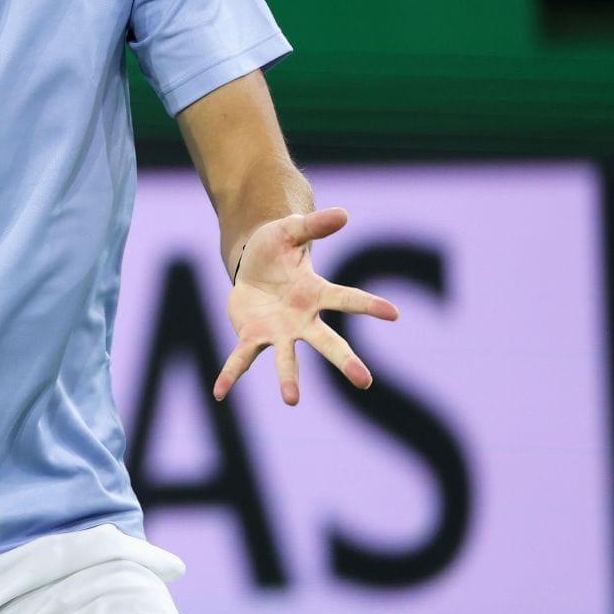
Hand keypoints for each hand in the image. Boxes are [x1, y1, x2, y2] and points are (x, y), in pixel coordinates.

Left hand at [214, 207, 398, 405]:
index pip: (346, 298)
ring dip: (289, 379)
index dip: (369, 305)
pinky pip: (240, 359)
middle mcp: (302, 319)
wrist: (251, 265)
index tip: (394, 313)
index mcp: (316, 293)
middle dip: (344, 361)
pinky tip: (219, 394)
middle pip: (327, 341)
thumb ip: (313, 225)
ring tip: (292, 400)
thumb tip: (344, 214)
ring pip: (286, 358)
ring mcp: (278, 332)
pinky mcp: (252, 337)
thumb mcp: (289, 231)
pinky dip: (230, 376)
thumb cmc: (277, 247)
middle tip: (365, 381)